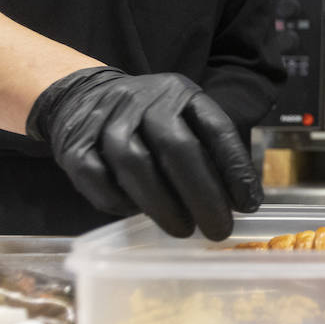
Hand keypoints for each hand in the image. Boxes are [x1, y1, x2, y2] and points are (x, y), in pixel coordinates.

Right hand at [27, 67, 261, 239]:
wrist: (82, 96)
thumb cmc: (148, 119)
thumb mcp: (183, 116)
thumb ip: (210, 151)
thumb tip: (241, 201)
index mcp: (180, 93)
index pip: (216, 128)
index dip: (235, 168)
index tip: (249, 204)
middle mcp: (145, 101)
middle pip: (177, 147)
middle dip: (202, 195)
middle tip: (218, 230)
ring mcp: (107, 121)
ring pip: (135, 164)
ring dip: (163, 205)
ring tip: (183, 230)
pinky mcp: (75, 145)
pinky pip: (98, 179)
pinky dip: (120, 202)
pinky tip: (137, 213)